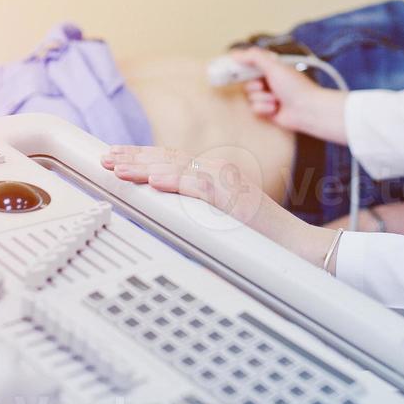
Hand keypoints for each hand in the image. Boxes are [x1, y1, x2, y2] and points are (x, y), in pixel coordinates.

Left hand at [102, 145, 334, 264]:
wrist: (298, 247)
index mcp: (216, 176)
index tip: (116, 157)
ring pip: (179, 167)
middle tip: (104, 157)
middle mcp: (221, 172)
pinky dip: (176, 181)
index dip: (142, 156)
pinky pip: (200, 187)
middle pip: (170, 157)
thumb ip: (197, 209)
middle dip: (134, 157)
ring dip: (146, 166)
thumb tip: (165, 210)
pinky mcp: (236, 199)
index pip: (172, 159)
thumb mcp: (222, 220)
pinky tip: (154, 180)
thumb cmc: (264, 238)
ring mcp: (229, 184)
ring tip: (118, 166)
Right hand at [232, 47, 348, 143]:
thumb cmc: (294, 86)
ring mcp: (268, 97)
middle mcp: (268, 82)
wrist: (306, 109)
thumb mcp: (274, 65)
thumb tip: (235, 53)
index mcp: (271, 68)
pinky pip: (254, 109)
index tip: (229, 69)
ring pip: (250, 97)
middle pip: (246, 83)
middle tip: (263, 85)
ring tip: (276, 99)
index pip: (249, 65)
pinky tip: (276, 108)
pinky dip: (264, 108)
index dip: (239, 67)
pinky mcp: (267, 111)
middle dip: (254, 86)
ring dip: (262, 98)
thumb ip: (254, 57)